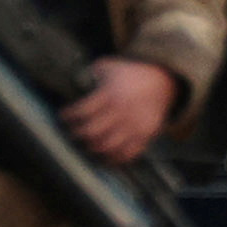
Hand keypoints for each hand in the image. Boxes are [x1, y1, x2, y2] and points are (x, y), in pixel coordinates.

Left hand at [61, 57, 178, 165]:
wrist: (162, 80)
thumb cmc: (130, 74)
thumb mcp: (109, 66)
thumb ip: (90, 73)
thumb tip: (72, 81)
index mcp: (110, 94)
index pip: (82, 111)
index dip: (69, 117)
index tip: (64, 117)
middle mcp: (122, 112)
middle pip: (92, 133)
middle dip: (78, 135)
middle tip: (73, 133)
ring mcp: (135, 125)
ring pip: (108, 147)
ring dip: (93, 149)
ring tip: (87, 145)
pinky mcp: (146, 135)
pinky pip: (128, 154)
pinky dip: (115, 159)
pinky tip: (106, 157)